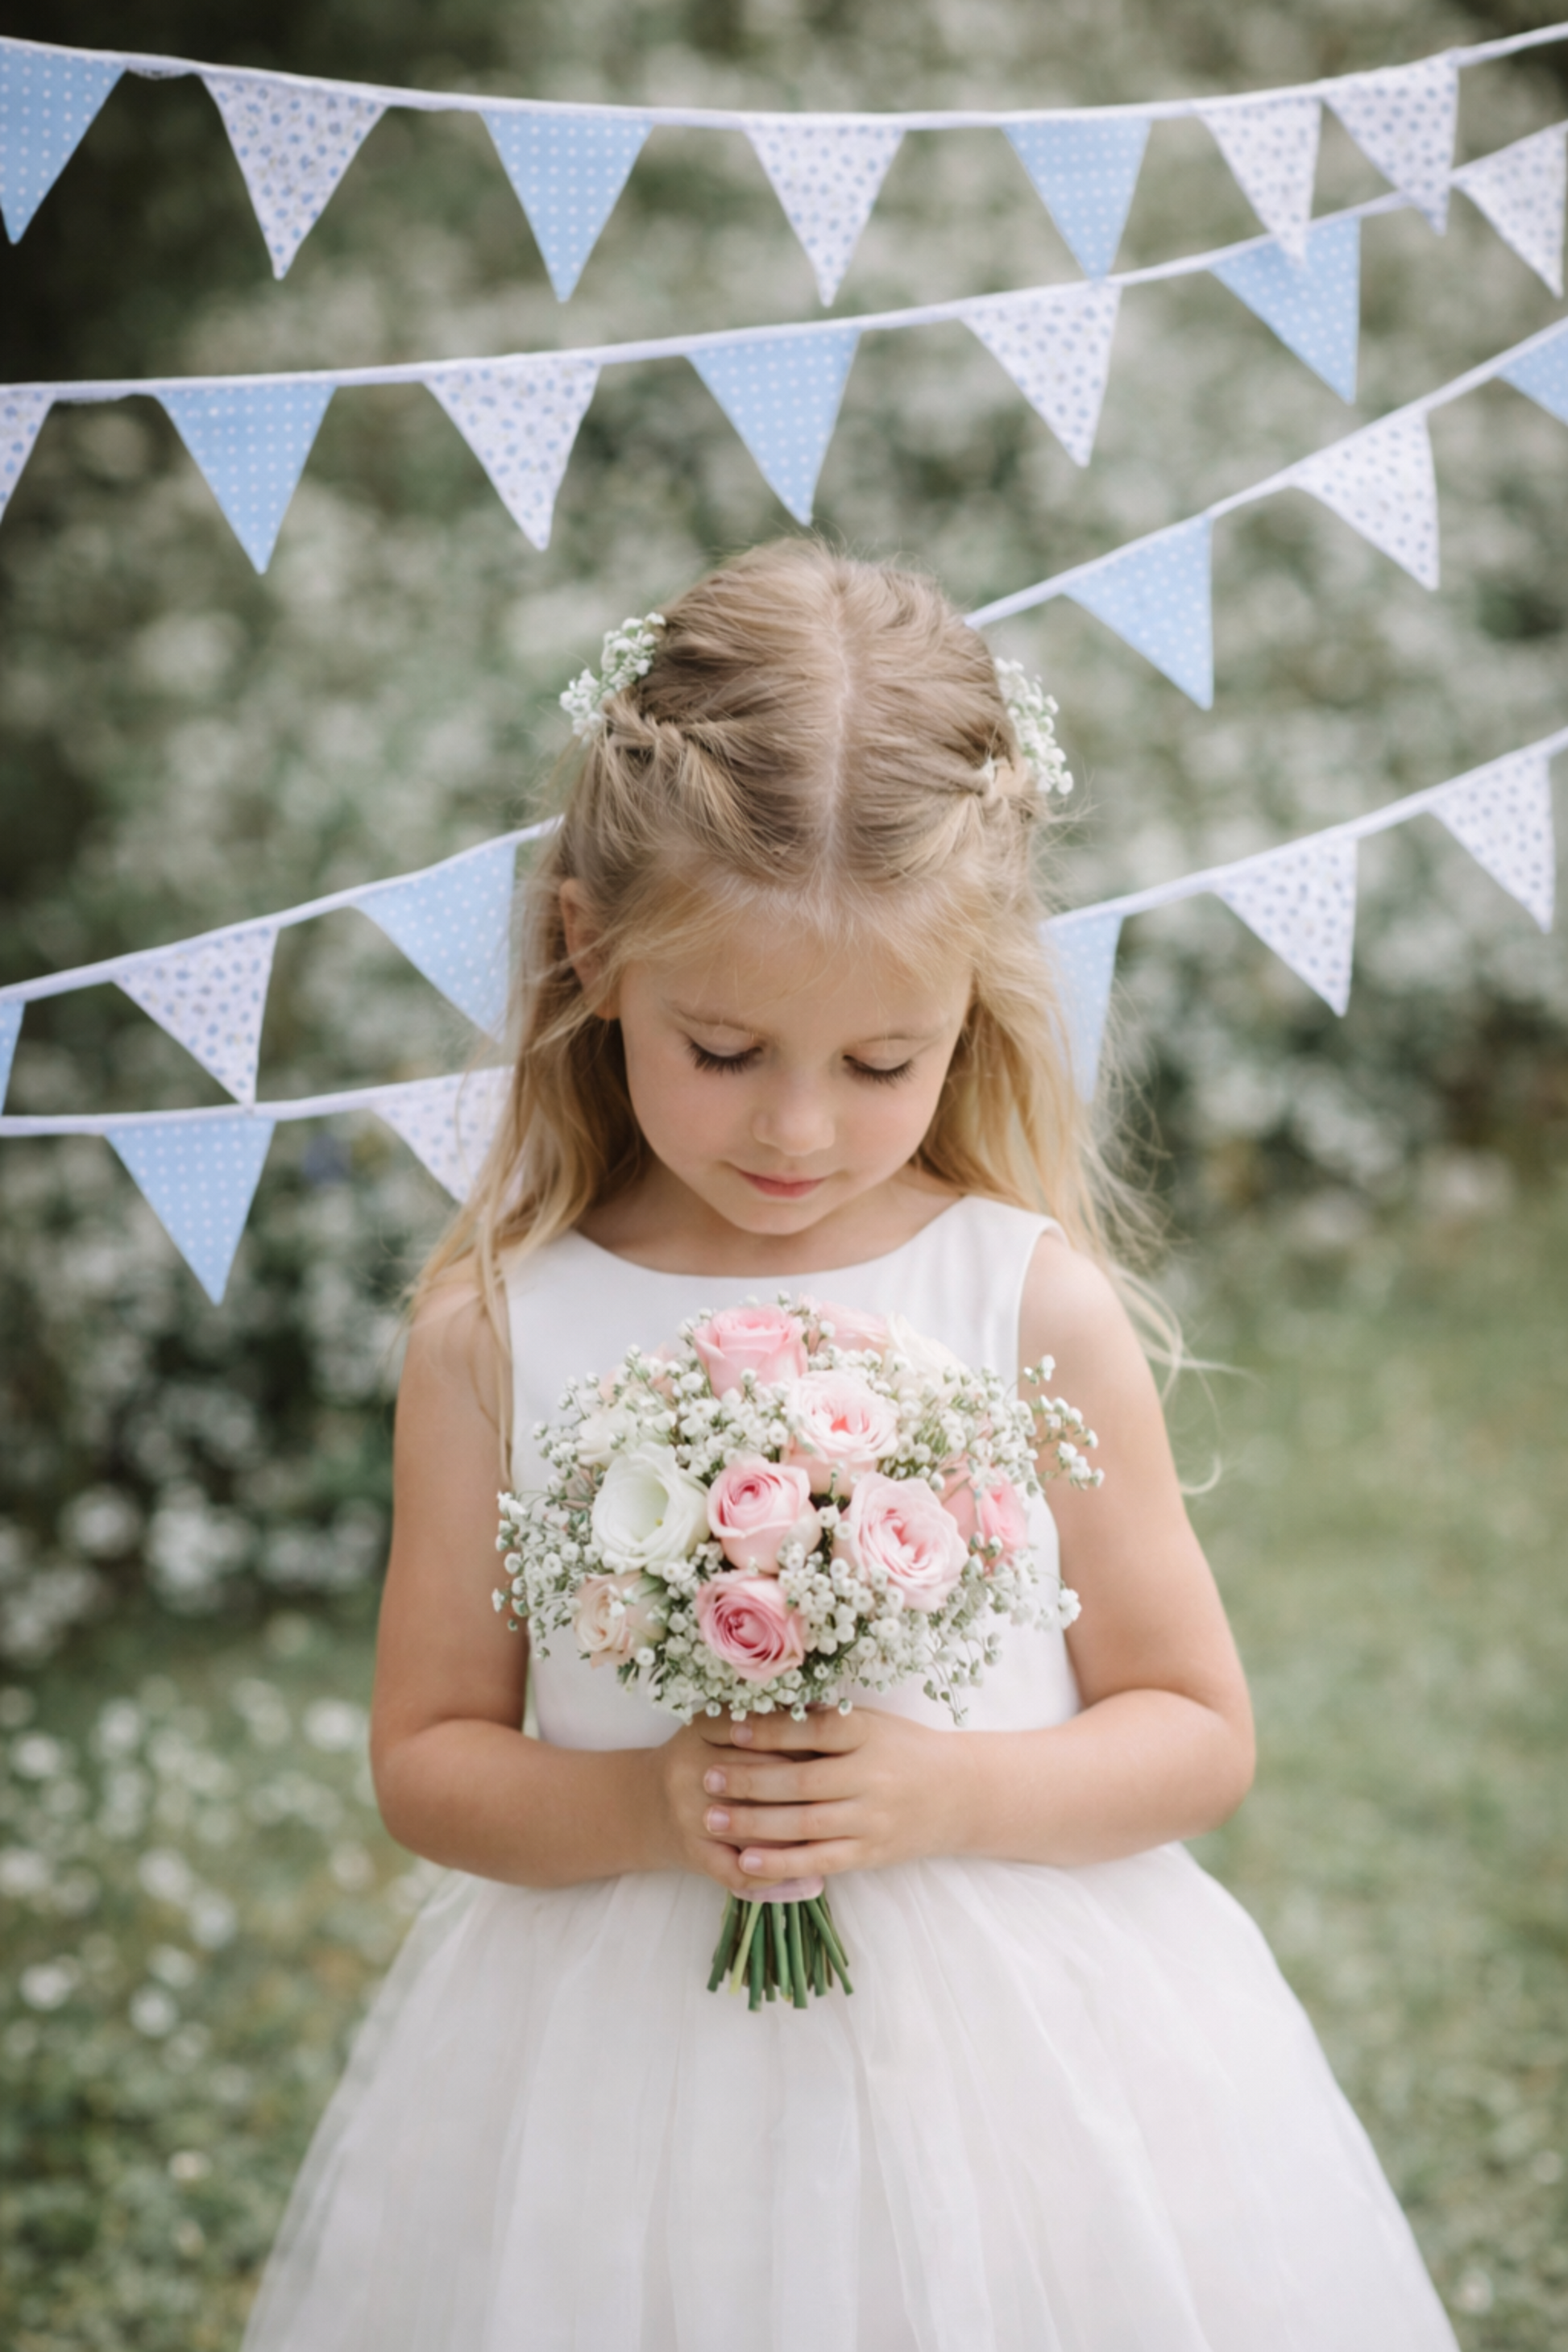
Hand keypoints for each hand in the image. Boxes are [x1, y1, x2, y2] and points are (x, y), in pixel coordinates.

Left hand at [675, 1706, 972, 1891]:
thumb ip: (825, 1719)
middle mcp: (871, 1777)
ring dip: (754, 1823)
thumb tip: (763, 1706)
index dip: (769, 1731)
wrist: (960, 1795)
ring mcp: (871, 1819)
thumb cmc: (904, 1749)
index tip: (728, 1729)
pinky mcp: (870, 1853)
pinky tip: (747, 1861)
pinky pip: (820, 1860)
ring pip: (805, 1824)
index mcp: (868, 1734)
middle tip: (707, 1778)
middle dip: (750, 1781)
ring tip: (712, 1818)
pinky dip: (781, 1863)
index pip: (812, 1730)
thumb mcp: (872, 1723)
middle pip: (802, 1781)